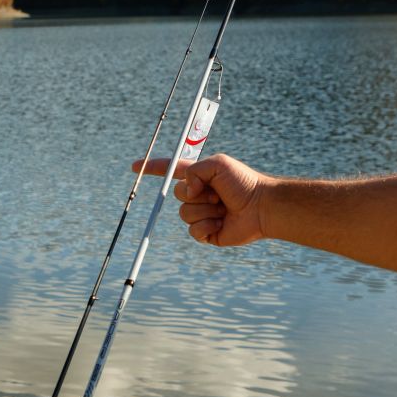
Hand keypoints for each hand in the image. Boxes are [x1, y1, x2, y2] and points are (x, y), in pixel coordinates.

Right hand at [133, 153, 269, 246]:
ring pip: (184, 214)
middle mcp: (198, 195)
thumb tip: (187, 191)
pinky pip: (193, 231)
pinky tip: (222, 222)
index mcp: (199, 177)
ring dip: (205, 210)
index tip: (135, 167)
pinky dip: (207, 225)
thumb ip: (194, 170)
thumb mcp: (217, 164)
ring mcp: (201, 214)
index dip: (153, 169)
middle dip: (196, 194)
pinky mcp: (207, 232)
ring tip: (223, 208)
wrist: (261, 207)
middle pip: (176, 195)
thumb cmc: (244, 182)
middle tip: (217, 194)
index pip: (170, 171)